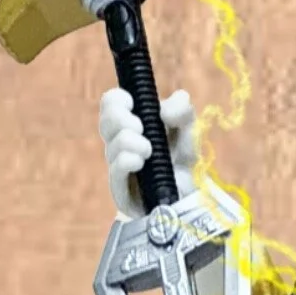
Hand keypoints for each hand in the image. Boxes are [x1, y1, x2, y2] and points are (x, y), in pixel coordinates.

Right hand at [99, 86, 199, 217]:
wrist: (188, 194)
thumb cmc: (181, 159)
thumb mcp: (189, 130)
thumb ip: (183, 110)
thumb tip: (164, 110)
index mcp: (131, 123)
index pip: (110, 103)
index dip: (116, 99)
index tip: (132, 103)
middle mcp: (118, 142)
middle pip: (106, 121)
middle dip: (122, 118)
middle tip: (141, 127)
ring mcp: (117, 165)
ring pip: (112, 143)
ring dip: (133, 142)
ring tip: (149, 151)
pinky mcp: (120, 187)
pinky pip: (117, 167)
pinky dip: (128, 159)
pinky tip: (140, 162)